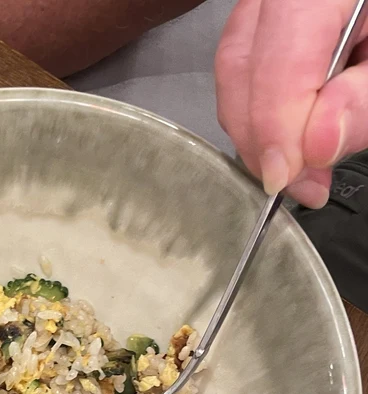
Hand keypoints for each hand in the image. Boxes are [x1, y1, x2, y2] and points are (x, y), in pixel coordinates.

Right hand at [215, 0, 367, 207]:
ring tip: (298, 166)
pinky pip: (242, 65)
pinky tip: (290, 135)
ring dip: (255, 129)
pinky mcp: (263, 21)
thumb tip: (317, 146)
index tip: (286, 177)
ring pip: (232, 69)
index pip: (279, 59)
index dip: (275, 127)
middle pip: (241, 65)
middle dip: (260, 136)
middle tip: (296, 182)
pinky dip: (259, 109)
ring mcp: (264, 2)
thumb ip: (363, 99)